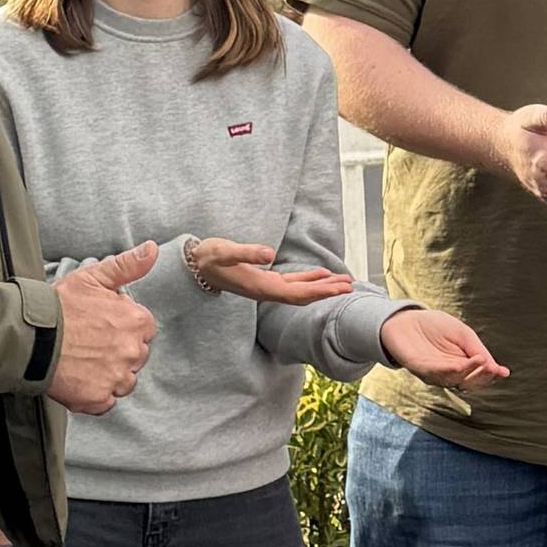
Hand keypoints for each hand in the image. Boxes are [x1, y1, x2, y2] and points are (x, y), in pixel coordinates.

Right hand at [47, 242, 159, 415]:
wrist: (27, 335)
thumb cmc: (59, 306)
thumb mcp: (93, 277)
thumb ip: (128, 265)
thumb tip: (152, 250)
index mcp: (137, 322)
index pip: (143, 330)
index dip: (122, 327)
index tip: (101, 326)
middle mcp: (132, 352)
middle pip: (135, 357)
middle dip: (117, 351)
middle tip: (89, 344)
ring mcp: (115, 377)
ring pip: (123, 381)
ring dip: (108, 375)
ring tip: (83, 362)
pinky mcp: (97, 398)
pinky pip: (105, 402)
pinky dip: (94, 395)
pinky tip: (78, 379)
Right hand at [186, 237, 353, 305]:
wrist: (195, 266)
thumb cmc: (209, 257)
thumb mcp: (225, 251)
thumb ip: (246, 252)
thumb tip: (268, 253)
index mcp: (260, 287)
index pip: (296, 294)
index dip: (319, 292)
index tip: (339, 290)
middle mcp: (266, 291)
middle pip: (302, 296)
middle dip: (327, 291)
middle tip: (351, 286)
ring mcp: (266, 287)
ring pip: (300, 290)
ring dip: (322, 287)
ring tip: (344, 282)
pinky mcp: (264, 280)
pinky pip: (291, 283)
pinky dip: (309, 280)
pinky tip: (322, 274)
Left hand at [379, 309, 509, 392]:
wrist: (406, 319)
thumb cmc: (434, 326)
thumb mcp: (463, 334)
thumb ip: (477, 350)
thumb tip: (497, 368)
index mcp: (462, 365)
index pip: (479, 376)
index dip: (491, 376)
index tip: (503, 372)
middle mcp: (449, 373)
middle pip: (469, 382)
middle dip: (481, 376)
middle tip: (491, 368)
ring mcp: (434, 373)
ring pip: (454, 380)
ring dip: (468, 373)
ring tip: (480, 362)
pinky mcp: (419, 369)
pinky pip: (436, 374)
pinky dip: (449, 371)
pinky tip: (460, 365)